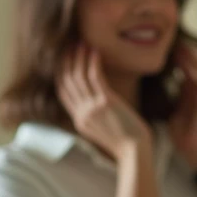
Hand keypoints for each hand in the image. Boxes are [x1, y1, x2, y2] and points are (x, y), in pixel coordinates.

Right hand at [56, 45, 152, 159]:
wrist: (135, 152)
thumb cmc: (127, 143)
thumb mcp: (104, 131)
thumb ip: (97, 118)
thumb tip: (100, 103)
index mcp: (80, 121)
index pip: (63, 93)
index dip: (61, 74)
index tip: (64, 59)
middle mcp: (82, 113)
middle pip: (67, 82)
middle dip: (67, 61)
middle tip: (70, 45)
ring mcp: (92, 108)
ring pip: (78, 77)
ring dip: (79, 58)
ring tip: (82, 43)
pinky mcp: (105, 102)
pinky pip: (95, 77)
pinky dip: (93, 62)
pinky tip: (95, 52)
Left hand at [167, 44, 196, 168]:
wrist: (194, 150)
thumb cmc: (180, 131)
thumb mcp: (168, 108)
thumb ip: (164, 94)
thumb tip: (145, 83)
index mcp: (189, 89)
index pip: (183, 65)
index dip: (174, 53)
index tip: (160, 43)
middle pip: (193, 62)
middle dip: (183, 50)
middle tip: (170, 38)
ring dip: (191, 57)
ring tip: (179, 46)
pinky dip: (196, 72)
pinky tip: (186, 66)